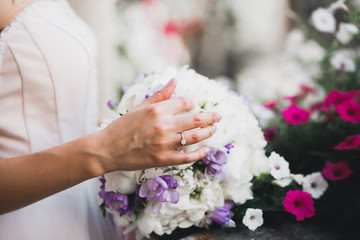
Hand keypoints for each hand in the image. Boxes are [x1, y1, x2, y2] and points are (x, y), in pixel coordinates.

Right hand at [94, 78, 220, 171]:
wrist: (107, 149)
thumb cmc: (122, 127)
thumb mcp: (140, 107)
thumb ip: (159, 95)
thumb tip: (174, 81)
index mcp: (157, 110)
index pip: (184, 103)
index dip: (191, 103)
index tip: (192, 106)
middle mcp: (164, 125)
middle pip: (196, 119)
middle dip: (211, 117)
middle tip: (218, 117)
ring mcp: (165, 143)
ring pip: (195, 137)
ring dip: (208, 132)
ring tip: (213, 129)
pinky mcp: (163, 159)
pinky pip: (187, 157)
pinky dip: (200, 153)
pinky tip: (206, 150)